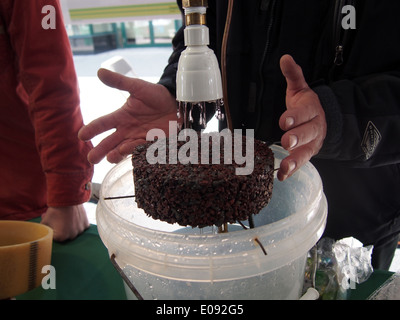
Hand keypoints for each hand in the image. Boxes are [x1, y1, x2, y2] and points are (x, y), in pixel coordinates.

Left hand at [41, 205, 89, 241]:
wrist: (68, 199)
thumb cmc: (55, 210)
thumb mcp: (44, 221)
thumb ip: (43, 230)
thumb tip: (42, 233)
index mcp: (61, 237)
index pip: (55, 238)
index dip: (52, 230)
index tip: (52, 223)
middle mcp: (72, 236)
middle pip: (65, 235)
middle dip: (61, 229)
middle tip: (58, 220)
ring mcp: (80, 230)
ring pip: (73, 231)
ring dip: (70, 227)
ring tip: (66, 218)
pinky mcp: (86, 224)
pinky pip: (81, 227)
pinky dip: (78, 224)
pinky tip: (74, 217)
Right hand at [78, 68, 177, 163]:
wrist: (177, 103)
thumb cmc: (156, 95)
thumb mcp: (137, 86)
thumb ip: (119, 82)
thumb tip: (100, 71)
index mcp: (121, 117)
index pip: (103, 124)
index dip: (92, 129)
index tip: (82, 136)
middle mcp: (127, 130)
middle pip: (110, 142)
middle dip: (100, 150)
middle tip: (92, 159)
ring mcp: (139, 138)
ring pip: (124, 149)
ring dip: (117, 154)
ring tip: (111, 157)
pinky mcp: (152, 144)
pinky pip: (142, 150)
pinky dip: (136, 151)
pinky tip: (131, 152)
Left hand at [278, 55, 326, 180]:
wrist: (322, 120)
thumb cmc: (305, 104)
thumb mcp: (300, 88)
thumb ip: (293, 75)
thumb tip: (285, 58)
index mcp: (311, 109)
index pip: (304, 112)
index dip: (295, 116)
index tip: (284, 121)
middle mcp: (314, 128)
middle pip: (308, 133)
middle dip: (297, 137)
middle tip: (286, 141)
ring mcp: (312, 143)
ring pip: (306, 152)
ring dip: (295, 160)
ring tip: (285, 167)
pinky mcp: (306, 154)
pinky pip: (301, 163)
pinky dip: (292, 171)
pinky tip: (281, 176)